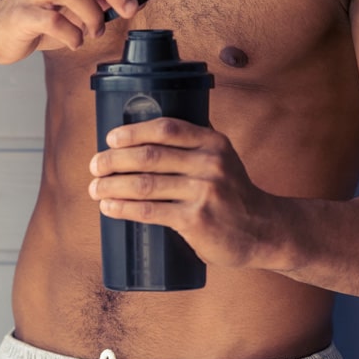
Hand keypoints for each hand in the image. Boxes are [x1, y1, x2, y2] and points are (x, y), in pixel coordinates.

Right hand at [0, 0, 158, 63]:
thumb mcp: (74, 10)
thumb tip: (137, 0)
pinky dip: (70, 32)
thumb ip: (100, 2)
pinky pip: (49, 18)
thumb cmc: (38, 20)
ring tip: (96, 32)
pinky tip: (75, 43)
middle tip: (131, 11)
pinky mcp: (19, 14)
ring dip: (92, 12)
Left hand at [88, 118, 276, 269]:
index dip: (133, 131)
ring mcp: (204, 192)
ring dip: (112, 185)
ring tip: (94, 188)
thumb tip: (148, 134)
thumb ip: (194, 144)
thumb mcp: (222, 158)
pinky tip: (109, 207)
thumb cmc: (233, 193)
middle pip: (150, 156)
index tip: (111, 138)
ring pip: (145, 184)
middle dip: (114, 160)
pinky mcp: (196, 220)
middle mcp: (209, 162)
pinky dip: (124, 208)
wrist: (264, 230)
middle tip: (95, 165)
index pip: (166, 128)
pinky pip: (151, 211)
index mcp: (212, 141)